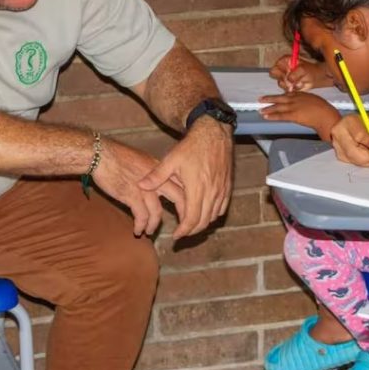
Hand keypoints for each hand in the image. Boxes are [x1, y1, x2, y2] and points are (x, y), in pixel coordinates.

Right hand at [92, 137, 185, 236]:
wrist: (101, 155)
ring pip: (158, 212)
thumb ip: (154, 174)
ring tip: (149, 231)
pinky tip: (137, 230)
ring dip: (154, 225)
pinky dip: (140, 225)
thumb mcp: (143, 161)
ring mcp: (145, 188)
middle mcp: (158, 179)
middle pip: (179, 199)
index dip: (188, 200)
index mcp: (162, 169)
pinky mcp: (132, 195)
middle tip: (179, 228)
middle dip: (182, 217)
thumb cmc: (118, 157)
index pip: (183, 185)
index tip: (187, 212)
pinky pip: (141, 216)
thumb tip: (160, 184)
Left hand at [138, 117, 232, 238]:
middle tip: (181, 234)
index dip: (183, 232)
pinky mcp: (227, 186)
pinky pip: (222, 208)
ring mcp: (221, 190)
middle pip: (203, 222)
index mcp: (197, 189)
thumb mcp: (172, 159)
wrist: (214, 133)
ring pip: (213, 217)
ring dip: (202, 224)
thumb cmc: (192, 146)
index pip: (191, 219)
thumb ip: (156, 176)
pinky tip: (204, 213)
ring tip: (190, 225)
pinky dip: (213, 215)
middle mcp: (211, 192)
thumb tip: (140, 186)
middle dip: (192, 232)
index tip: (175, 236)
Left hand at [258, 93, 340, 140]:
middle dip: (269, 99)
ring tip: (260, 109)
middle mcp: (295, 99)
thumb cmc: (324, 109)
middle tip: (260, 99)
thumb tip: (304, 105)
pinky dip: (272, 116)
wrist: (326, 115)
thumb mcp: (315, 100)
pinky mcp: (293, 115)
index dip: (279, 96)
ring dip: (268, 108)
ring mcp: (293, 106)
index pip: (287, 94)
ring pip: (277, 107)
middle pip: (279, 98)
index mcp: (301, 94)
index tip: (274, 97)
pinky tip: (265, 116)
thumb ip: (307, 101)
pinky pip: (280, 115)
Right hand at [269, 56, 323, 91]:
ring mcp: (283, 77)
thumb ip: (295, 73)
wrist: (315, 78)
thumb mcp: (303, 69)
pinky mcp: (286, 85)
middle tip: (292, 81)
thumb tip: (289, 79)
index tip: (288, 74)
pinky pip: (285, 89)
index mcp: (284, 61)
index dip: (281, 71)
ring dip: (290, 84)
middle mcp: (282, 68)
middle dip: (283, 79)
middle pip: (273, 74)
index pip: (276, 65)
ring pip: (280, 83)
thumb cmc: (310, 70)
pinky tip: (299, 86)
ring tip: (300, 83)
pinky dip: (293, 89)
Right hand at [329, 115, 368, 166]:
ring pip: (355, 160)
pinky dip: (365, 162)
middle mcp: (339, 133)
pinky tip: (367, 153)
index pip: (359, 136)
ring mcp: (337, 145)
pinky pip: (354, 163)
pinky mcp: (340, 154)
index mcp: (349, 121)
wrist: (365, 128)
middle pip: (353, 152)